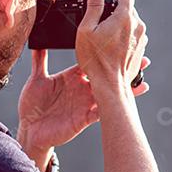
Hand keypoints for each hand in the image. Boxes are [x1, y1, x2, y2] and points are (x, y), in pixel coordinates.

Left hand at [17, 46, 149, 156]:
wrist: (30, 130)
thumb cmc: (32, 105)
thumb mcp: (36, 79)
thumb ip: (40, 60)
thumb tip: (37, 41)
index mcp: (73, 76)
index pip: (93, 61)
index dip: (105, 53)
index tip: (117, 43)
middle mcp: (83, 88)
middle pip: (106, 75)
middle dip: (122, 67)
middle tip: (141, 57)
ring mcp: (86, 103)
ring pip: (110, 92)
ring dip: (125, 86)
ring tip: (141, 78)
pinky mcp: (85, 118)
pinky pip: (103, 111)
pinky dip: (115, 107)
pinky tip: (126, 100)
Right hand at [75, 0, 149, 99]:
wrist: (110, 85)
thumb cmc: (96, 59)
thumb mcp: (87, 29)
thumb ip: (94, 5)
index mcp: (125, 17)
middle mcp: (138, 26)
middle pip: (128, 7)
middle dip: (113, 7)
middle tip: (98, 17)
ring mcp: (141, 39)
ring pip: (131, 22)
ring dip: (118, 22)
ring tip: (102, 34)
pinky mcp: (141, 49)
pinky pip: (133, 35)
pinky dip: (123, 34)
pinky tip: (110, 45)